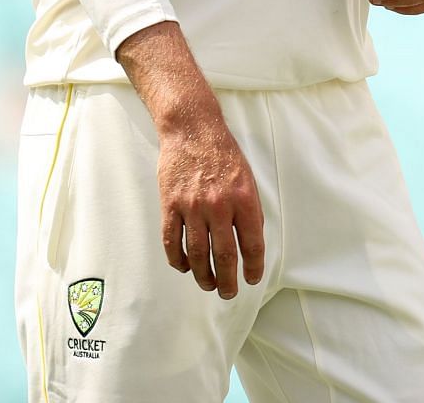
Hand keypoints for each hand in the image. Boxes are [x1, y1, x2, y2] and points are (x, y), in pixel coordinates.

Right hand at [157, 115, 263, 298]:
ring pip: (197, 254)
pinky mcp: (170, 206)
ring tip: (208, 285)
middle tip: (229, 293)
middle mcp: (219, 206)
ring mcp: (192, 207)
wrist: (193, 132)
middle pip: (224, 255)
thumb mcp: (248, 180)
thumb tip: (250, 244)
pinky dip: (178, 260)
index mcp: (244, 199)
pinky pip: (172, 242)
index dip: (253, 267)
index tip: (252, 279)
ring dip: (203, 275)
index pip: (252, 243)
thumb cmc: (224, 155)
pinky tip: (185, 268)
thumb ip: (248, 211)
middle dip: (227, 280)